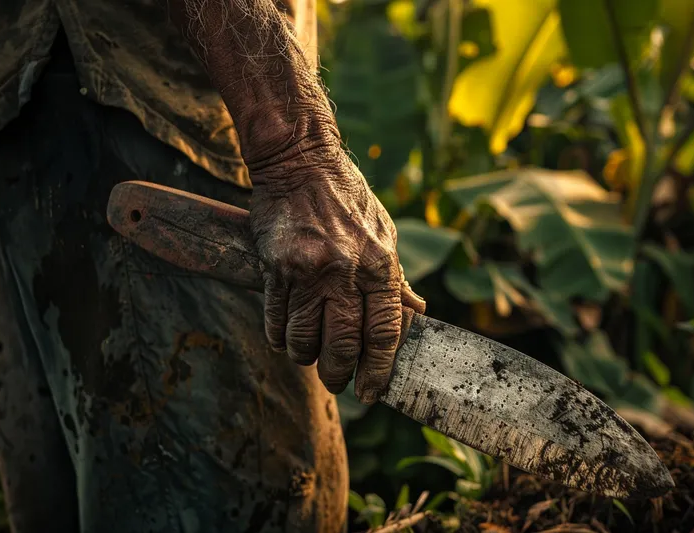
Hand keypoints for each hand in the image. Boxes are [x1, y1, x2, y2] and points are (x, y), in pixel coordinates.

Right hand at [249, 146, 425, 403]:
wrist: (302, 163)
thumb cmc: (347, 198)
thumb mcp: (384, 233)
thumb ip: (397, 278)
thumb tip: (418, 312)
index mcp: (380, 264)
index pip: (384, 333)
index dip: (378, 369)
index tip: (372, 391)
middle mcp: (346, 271)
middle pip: (342, 345)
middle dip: (338, 374)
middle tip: (337, 381)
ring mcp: (309, 270)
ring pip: (304, 338)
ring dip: (305, 356)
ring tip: (308, 355)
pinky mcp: (276, 267)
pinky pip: (276, 318)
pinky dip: (279, 335)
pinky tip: (284, 336)